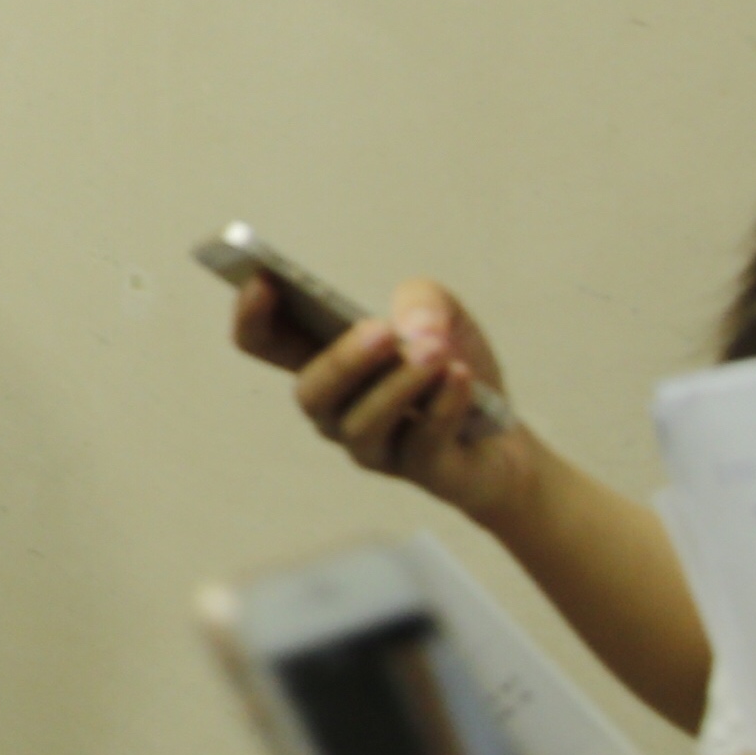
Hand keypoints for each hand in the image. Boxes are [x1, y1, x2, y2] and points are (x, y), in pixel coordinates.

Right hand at [238, 274, 536, 530]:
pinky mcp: (420, 472)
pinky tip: (461, 378)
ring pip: (363, 424)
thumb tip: (411, 328)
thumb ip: (422, 300)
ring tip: (434, 352)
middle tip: (378, 330)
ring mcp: (373, 446)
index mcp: (326, 360)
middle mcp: (336, 408)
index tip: (262, 282)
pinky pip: (421, 443)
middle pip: (310, 394)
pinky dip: (442, 406)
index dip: (252, 317)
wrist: (504, 435)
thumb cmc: (454, 367)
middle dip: (342, 362)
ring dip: (399, 385)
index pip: (265, 344)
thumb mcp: (442, 313)